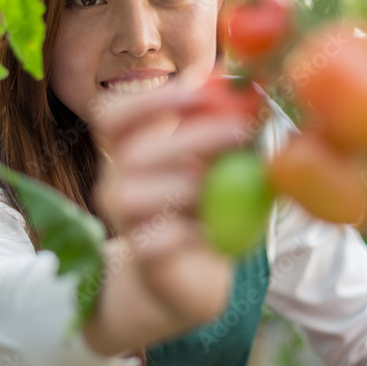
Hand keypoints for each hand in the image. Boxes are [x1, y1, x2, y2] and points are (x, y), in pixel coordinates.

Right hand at [83, 71, 251, 356]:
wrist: (194, 279)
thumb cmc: (206, 210)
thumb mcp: (220, 165)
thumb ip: (229, 130)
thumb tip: (254, 86)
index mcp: (130, 150)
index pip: (112, 114)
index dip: (149, 99)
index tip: (198, 89)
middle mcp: (116, 182)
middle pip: (133, 151)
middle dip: (189, 136)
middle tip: (238, 131)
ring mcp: (125, 223)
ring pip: (132, 195)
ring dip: (183, 184)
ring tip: (219, 187)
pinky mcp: (142, 259)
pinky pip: (150, 241)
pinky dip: (185, 232)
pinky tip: (213, 231)